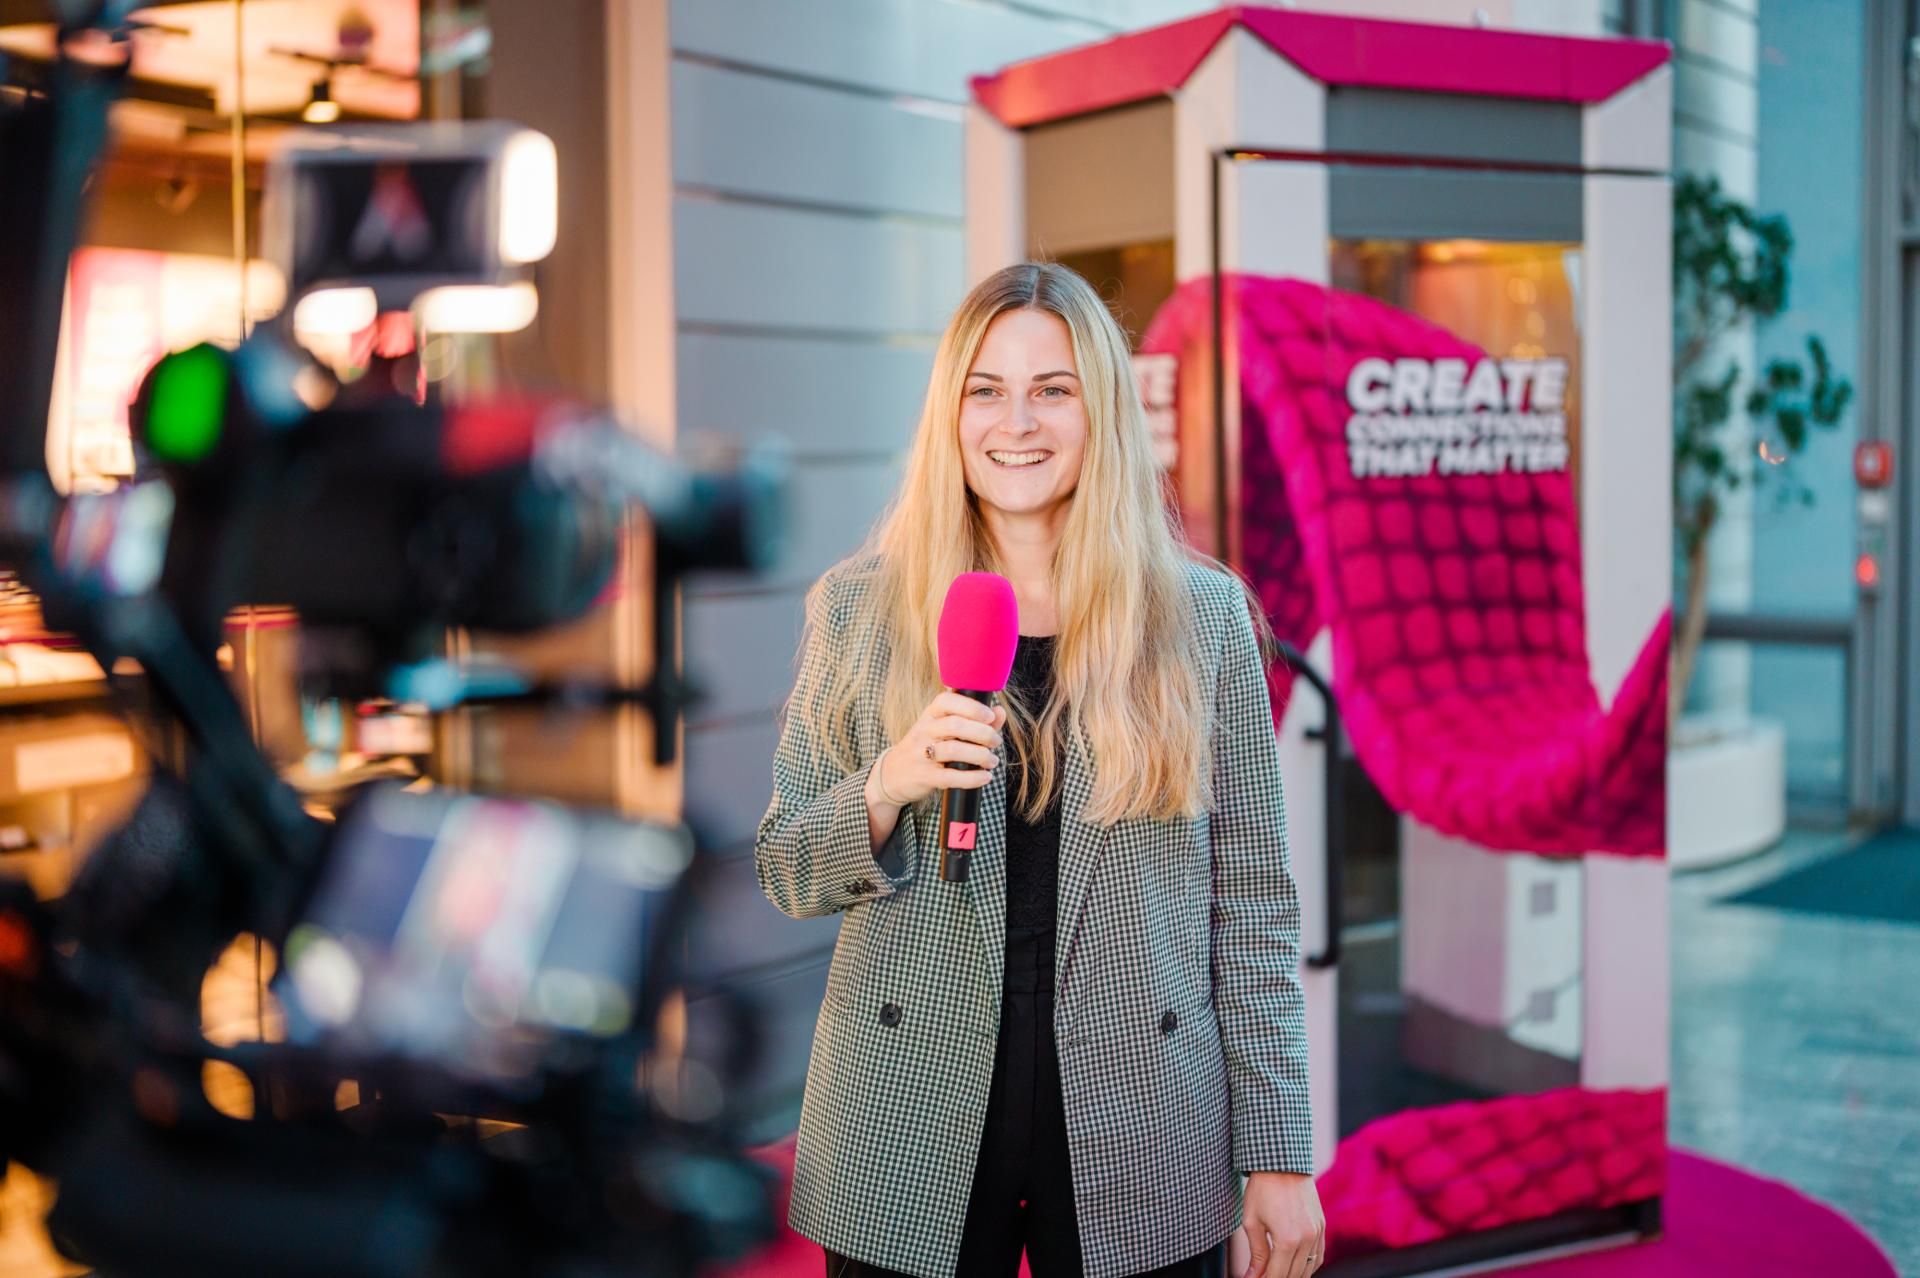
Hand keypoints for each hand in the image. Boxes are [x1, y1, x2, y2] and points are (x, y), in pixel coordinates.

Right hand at [870, 692, 1005, 806]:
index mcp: (930, 715)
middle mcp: (924, 731)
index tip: (990, 716)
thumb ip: (974, 720)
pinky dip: (972, 778)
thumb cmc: (926, 747)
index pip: (947, 701)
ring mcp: (921, 754)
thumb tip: (1000, 711)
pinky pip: (950, 776)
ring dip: (980, 755)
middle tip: (995, 742)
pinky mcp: (924, 777)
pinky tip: (985, 777)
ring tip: (992, 761)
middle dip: (982, 733)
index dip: (971, 707)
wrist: (892, 775)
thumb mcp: (943, 729)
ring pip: (953, 750)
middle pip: (955, 725)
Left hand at [1235, 1172, 1325, 1277]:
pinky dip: (1308, 1266)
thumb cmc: (1262, 1190)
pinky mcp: (1321, 1226)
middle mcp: (1307, 1239)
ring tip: (1276, 1272)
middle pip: (1294, 1275)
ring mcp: (1317, 1233)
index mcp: (1287, 1240)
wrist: (1282, 1162)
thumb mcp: (1252, 1222)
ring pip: (1309, 1269)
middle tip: (1262, 1276)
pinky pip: (1319, 1256)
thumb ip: (1256, 1254)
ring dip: (1293, 1275)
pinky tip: (1295, 1266)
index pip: (1277, 1276)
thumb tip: (1252, 1277)